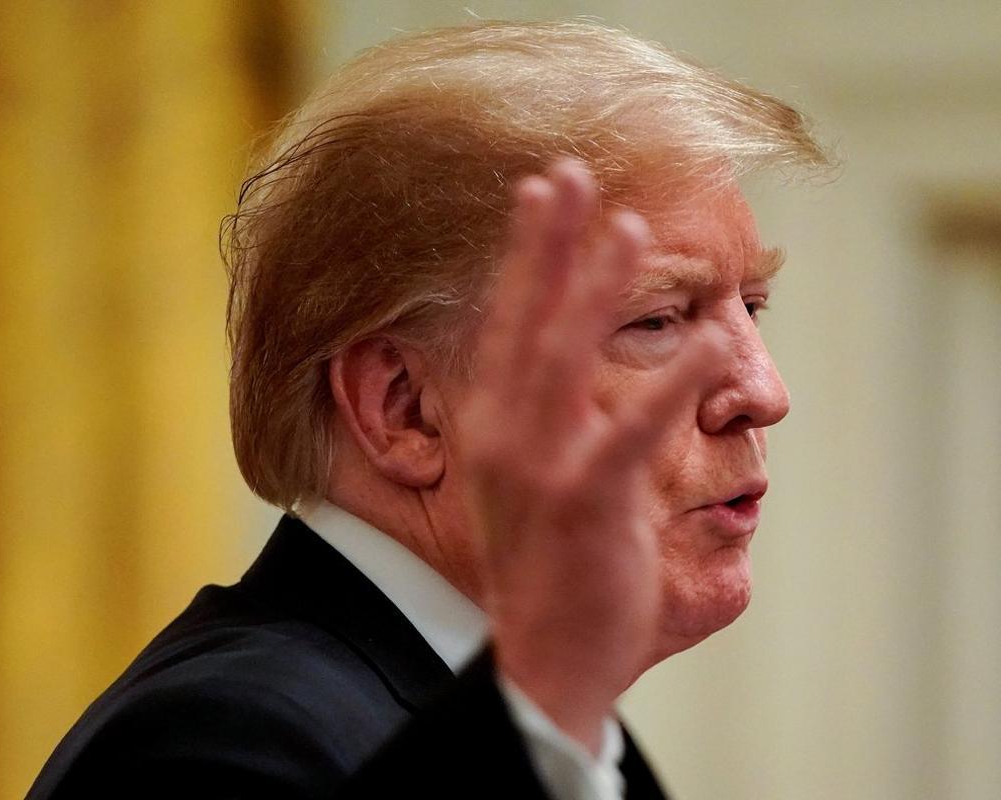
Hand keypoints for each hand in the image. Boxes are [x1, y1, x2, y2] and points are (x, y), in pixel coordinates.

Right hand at [460, 159, 722, 753]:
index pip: (506, 323)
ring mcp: (540, 465)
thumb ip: (545, 417)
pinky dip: (672, 384)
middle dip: (548, 243)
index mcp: (492, 424)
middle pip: (526, 321)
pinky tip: (712, 341)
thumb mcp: (529, 478)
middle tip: (568, 173)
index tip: (541, 194)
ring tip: (632, 227)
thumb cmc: (548, 563)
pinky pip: (632, 432)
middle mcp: (504, 434)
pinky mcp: (586, 500)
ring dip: (597, 288)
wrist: (544, 654)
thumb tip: (577, 366)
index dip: (524, 255)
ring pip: (566, 359)